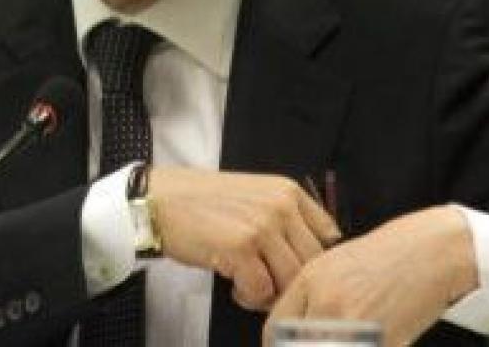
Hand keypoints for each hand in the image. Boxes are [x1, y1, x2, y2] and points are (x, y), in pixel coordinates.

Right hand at [149, 167, 341, 309]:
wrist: (160, 201)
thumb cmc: (202, 204)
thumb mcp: (255, 199)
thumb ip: (285, 220)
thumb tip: (309, 261)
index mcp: (288, 191)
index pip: (328, 235)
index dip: (314, 262)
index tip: (293, 271)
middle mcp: (281, 205)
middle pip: (313, 262)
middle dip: (291, 282)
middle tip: (267, 285)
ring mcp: (262, 225)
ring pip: (291, 279)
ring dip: (271, 292)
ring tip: (248, 285)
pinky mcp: (240, 247)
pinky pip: (262, 290)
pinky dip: (249, 297)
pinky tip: (233, 285)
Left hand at [265, 206, 477, 346]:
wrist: (430, 252)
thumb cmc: (385, 257)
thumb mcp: (335, 265)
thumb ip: (309, 297)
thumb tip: (291, 332)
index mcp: (311, 280)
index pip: (275, 329)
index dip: (279, 345)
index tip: (285, 346)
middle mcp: (327, 302)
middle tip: (318, 342)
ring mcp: (355, 323)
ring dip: (336, 345)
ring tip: (349, 337)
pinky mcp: (382, 340)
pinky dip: (366, 346)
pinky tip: (373, 338)